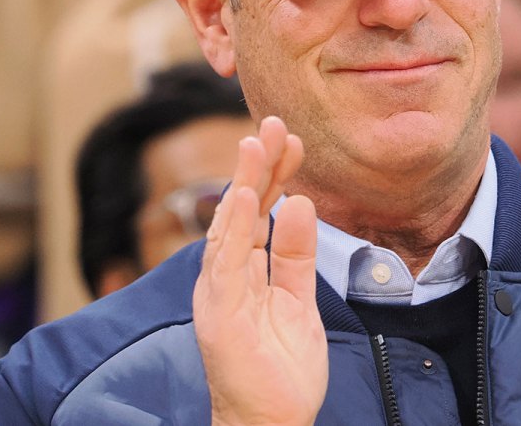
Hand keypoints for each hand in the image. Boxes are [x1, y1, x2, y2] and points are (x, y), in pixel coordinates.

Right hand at [193, 116, 326, 425]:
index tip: (294, 141)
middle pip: (241, 210)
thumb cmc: (280, 368)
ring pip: (229, 226)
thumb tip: (301, 203)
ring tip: (256, 144)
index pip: (260, 212)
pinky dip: (234, 226)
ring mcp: (219, 292)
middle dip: (258, 167)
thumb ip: (296, 254)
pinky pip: (226, 262)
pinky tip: (244, 195)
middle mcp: (226, 276)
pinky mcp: (219, 313)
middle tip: (275, 124)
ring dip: (243, 183)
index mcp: (245, 271)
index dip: (274, 175)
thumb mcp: (298, 300)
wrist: (271, 421)